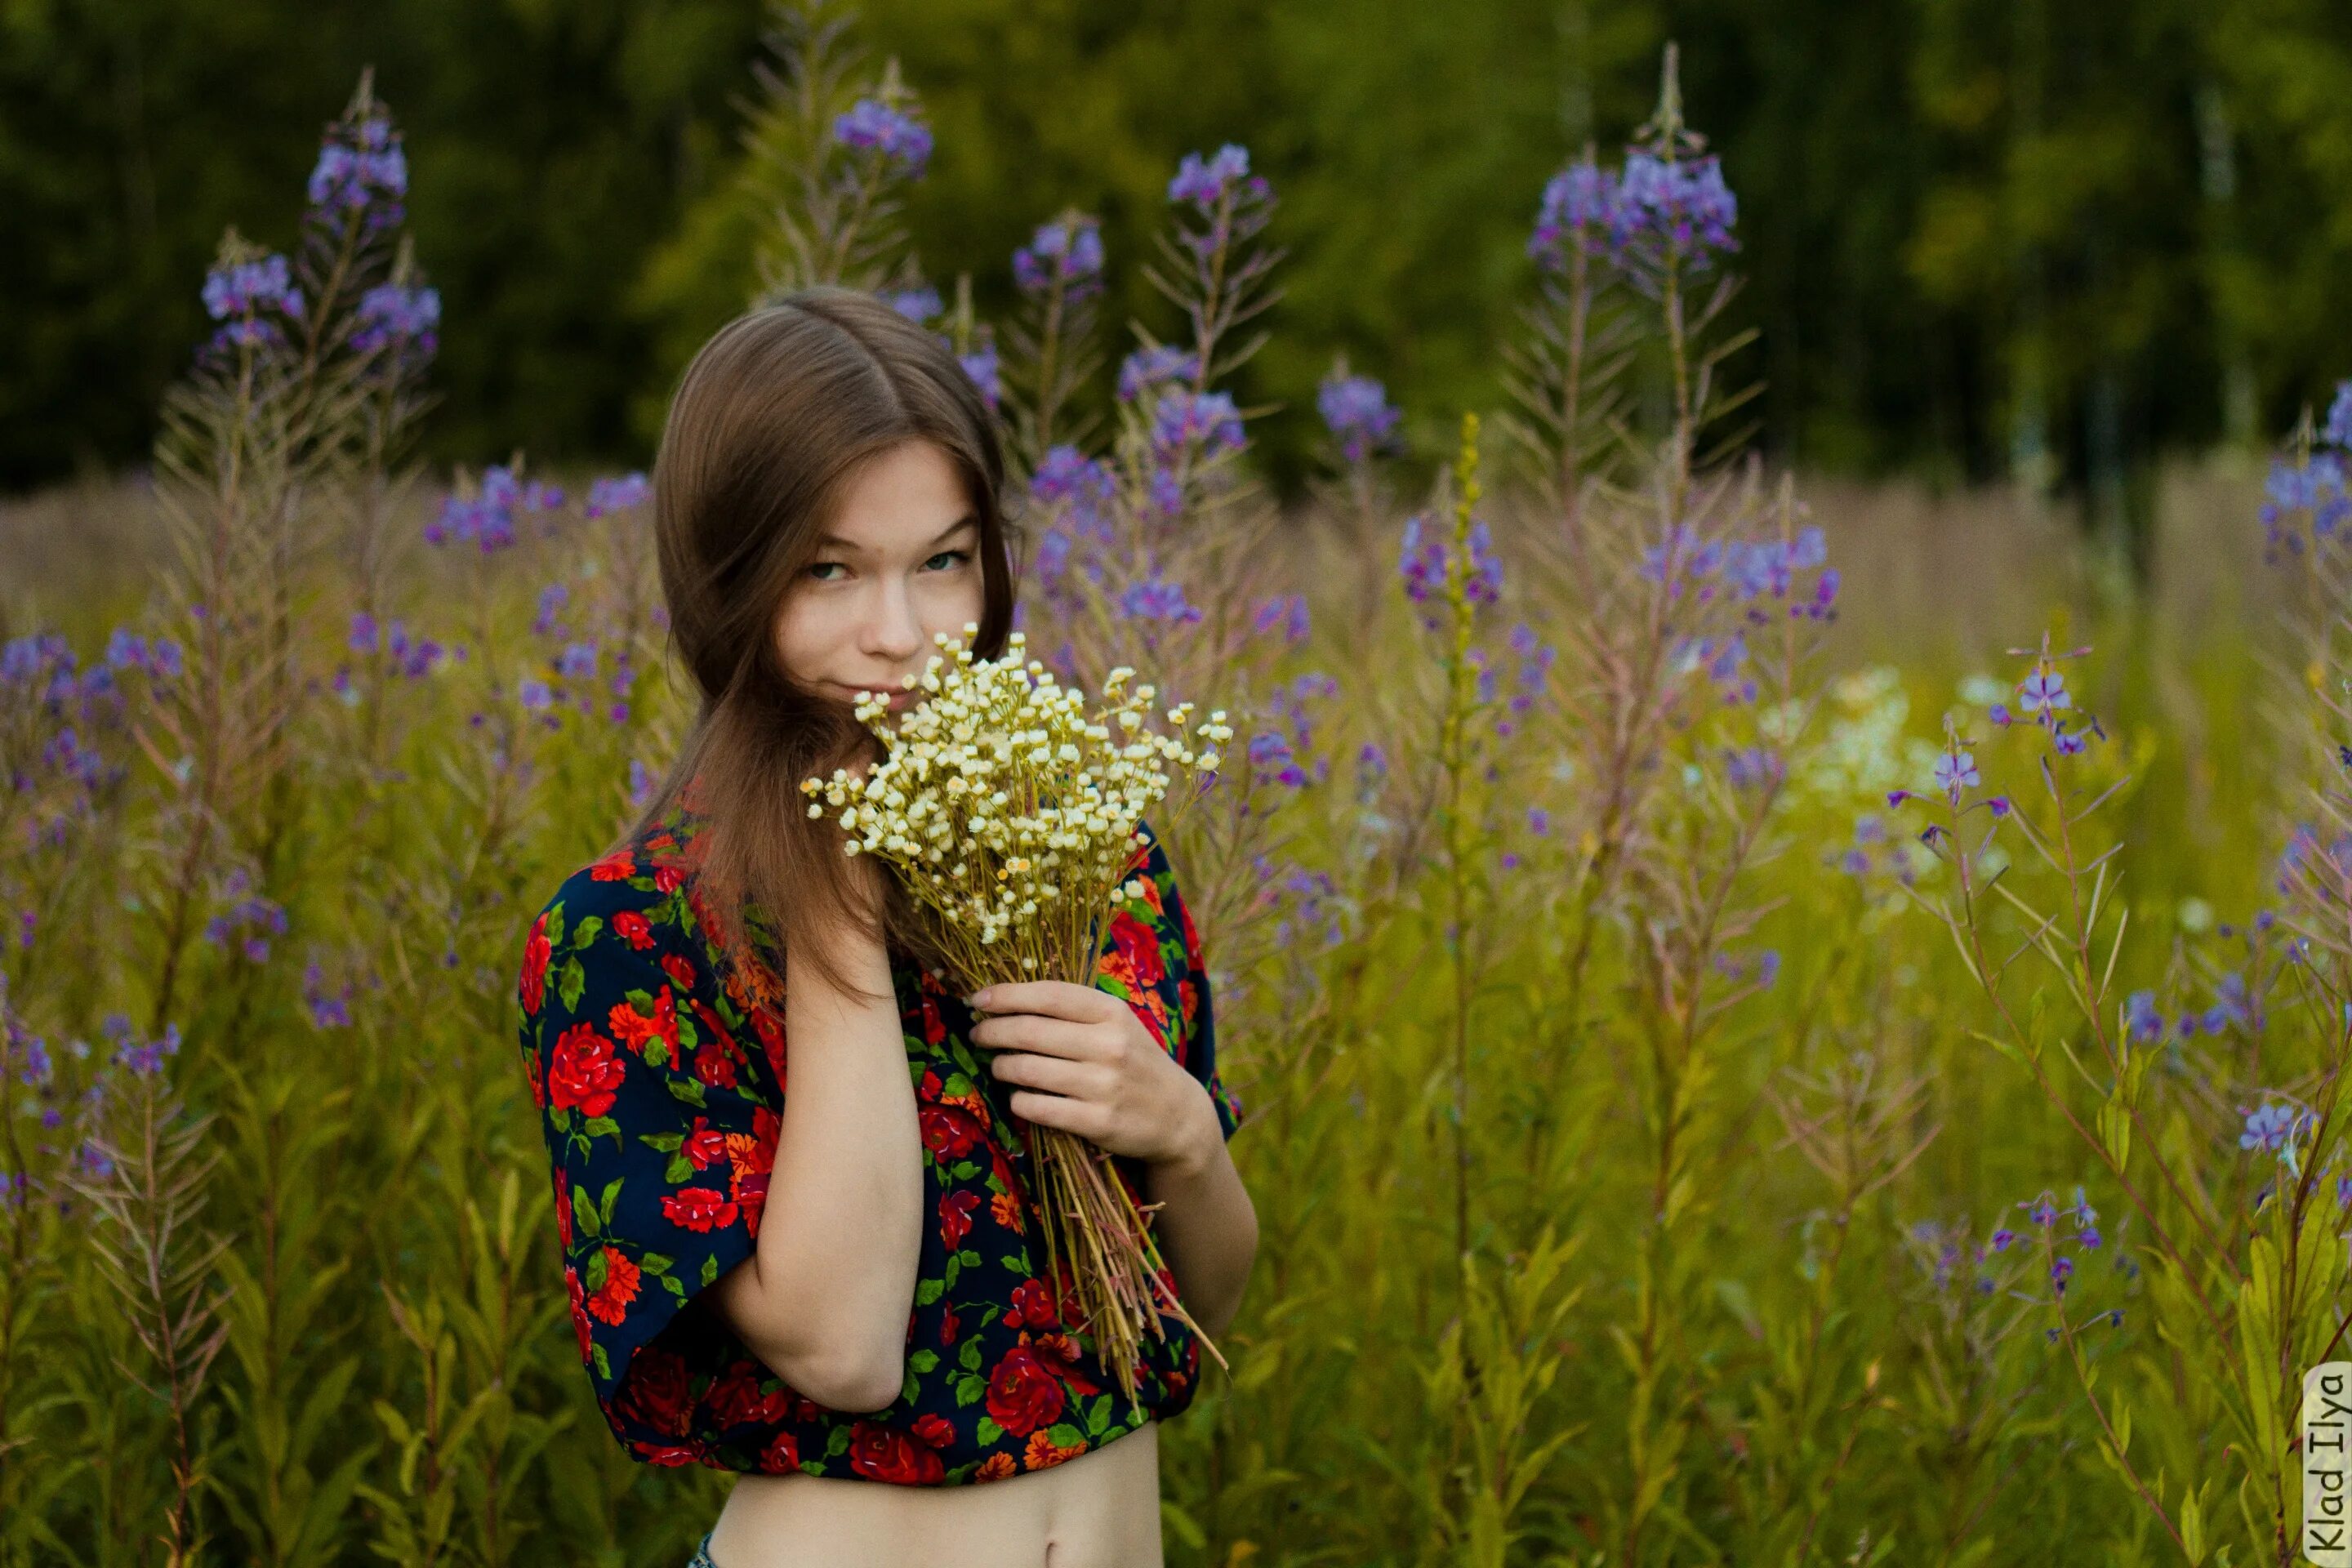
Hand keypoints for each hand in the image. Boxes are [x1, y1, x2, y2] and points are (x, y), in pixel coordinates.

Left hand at [964, 980, 1216, 1171]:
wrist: (1176, 1114)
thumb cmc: (1134, 1061)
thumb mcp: (1116, 1025)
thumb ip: (1072, 1010)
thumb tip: (1006, 999)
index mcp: (1112, 1013)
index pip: (1048, 995)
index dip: (1006, 995)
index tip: (977, 999)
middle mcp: (1109, 1045)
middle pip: (1029, 1032)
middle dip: (992, 1031)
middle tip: (978, 1034)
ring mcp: (1104, 1085)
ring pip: (1027, 1070)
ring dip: (1001, 1067)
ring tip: (999, 1066)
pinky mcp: (1097, 1122)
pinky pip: (1037, 1108)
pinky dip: (1018, 1101)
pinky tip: (1019, 1097)